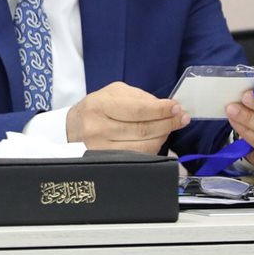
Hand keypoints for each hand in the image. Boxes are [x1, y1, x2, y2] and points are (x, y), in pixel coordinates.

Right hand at [67, 82, 187, 153]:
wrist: (71, 128)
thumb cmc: (96, 108)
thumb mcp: (113, 93)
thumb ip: (139, 97)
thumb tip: (166, 107)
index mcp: (99, 105)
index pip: (137, 110)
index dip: (161, 110)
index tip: (177, 108)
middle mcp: (97, 128)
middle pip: (143, 129)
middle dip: (167, 123)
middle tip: (181, 118)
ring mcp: (100, 148)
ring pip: (143, 146)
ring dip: (162, 136)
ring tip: (169, 127)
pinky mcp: (106, 161)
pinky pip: (138, 156)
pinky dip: (153, 147)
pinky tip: (157, 138)